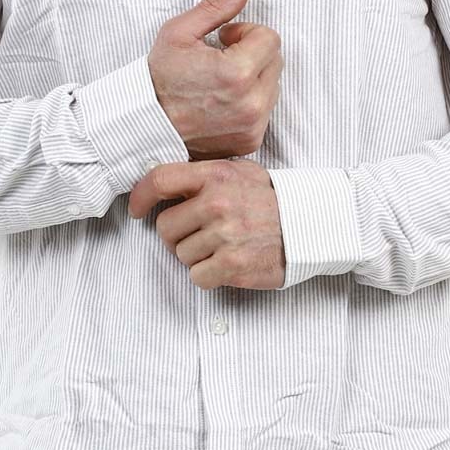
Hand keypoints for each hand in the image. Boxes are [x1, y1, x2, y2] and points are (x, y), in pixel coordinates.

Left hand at [128, 159, 285, 290]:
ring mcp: (224, 235)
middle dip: (177, 236)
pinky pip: (197, 277)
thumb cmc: (273, 201)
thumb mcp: (240, 172)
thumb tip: (165, 182)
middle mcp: (216, 203)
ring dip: (197, 256)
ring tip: (223, 247)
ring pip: (180, 255)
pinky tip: (228, 264)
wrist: (312, 227)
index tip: (137, 209)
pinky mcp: (232, 265)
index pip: (160, 180)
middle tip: (201, 235)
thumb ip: (203, 175)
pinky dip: (209, 275)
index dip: (140, 196)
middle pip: (165, 227)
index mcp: (215, 175)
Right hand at [147, 0, 282, 160]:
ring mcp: (252, 125)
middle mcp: (250, 103)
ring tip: (220, 82)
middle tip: (222, 58)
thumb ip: (215, 8)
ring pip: (272, 86)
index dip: (246, 32)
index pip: (270, 38)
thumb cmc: (158, 82)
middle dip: (253, 53)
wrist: (145, 126)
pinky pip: (264, 111)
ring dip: (253, 78)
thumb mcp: (178, 33)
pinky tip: (222, 101)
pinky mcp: (250, 141)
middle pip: (275, 61)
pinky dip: (249, 102)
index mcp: (236, 72)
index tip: (225, 39)